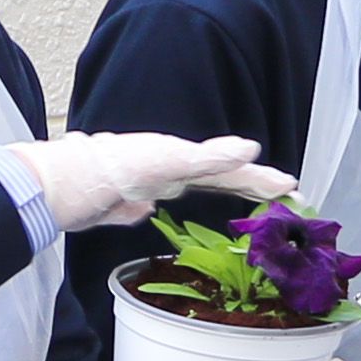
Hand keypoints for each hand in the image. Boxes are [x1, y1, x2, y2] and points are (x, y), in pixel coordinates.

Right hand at [13, 134, 302, 236]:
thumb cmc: (82, 192)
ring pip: (221, 168)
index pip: (215, 182)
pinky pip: (200, 159)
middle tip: (298, 193)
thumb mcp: (114, 207)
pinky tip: (248, 150)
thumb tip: (143, 211)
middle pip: (228, 176)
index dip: (247, 189)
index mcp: (168, 177)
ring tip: (286, 183)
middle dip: (262, 184)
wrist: (62, 180)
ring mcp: (170, 161)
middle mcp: (174, 167)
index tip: (279, 197)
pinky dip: (224, 155)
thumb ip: (130, 208)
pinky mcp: (161, 158)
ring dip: (253, 175)